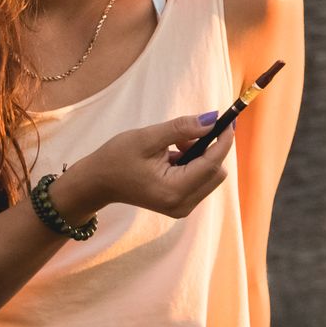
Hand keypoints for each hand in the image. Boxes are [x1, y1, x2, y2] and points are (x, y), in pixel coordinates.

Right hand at [51, 113, 235, 222]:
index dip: (223, 140)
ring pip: (210, 176)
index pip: (212, 164)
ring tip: (172, 146)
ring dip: (199, 156)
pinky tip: (171, 156)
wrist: (97, 183)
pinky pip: (200, 181)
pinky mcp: (180, 205)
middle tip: (183, 135)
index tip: (228, 120)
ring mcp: (182, 208)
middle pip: (216, 172)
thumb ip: (181, 128)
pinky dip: (193, 164)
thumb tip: (211, 119)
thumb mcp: (147, 138)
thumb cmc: (116, 159)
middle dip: (207, 149)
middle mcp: (182, 204)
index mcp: (174, 190)